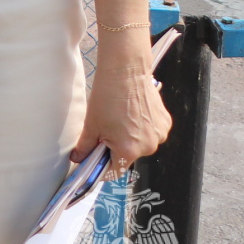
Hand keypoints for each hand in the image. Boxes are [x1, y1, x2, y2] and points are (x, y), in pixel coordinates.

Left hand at [74, 58, 172, 173]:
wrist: (127, 73)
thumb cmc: (107, 98)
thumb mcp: (91, 125)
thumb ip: (85, 147)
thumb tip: (77, 159)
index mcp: (129, 151)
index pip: (115, 171)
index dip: (102, 167)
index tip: (95, 160)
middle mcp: (149, 146)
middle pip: (128, 156)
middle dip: (115, 148)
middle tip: (105, 131)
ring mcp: (160, 134)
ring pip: (141, 144)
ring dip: (130, 137)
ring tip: (120, 119)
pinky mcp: (165, 122)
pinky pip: (151, 132)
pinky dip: (142, 127)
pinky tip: (133, 113)